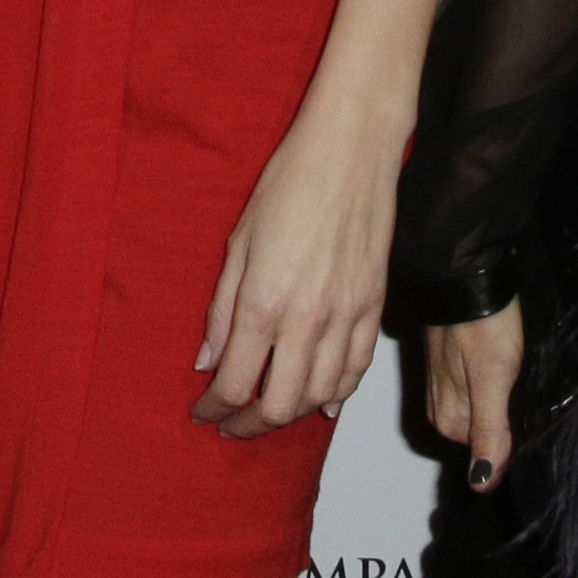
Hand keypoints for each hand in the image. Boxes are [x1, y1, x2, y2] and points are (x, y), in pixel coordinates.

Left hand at [196, 87, 402, 439]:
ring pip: (320, 397)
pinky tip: (320, 400)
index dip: (213, 407)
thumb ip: (222, 310)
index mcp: (263, 302)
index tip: (202, 410)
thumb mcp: (237, 243)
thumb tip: (207, 362)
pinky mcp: (375, 308)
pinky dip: (337, 394)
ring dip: (290, 414)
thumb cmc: (289, 183)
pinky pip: (356, 370)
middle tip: (230, 423)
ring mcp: (346, 317)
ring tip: (268, 410)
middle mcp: (307, 319)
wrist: (351, 151)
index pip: (235, 383)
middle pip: (278, 406)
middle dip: (247, 426)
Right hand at [426, 302, 525, 493]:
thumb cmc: (481, 325)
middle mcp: (441, 408)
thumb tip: (482, 484)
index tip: (519, 403)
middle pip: (485, 432)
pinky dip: (497, 382)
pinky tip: (504, 361)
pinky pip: (480, 390)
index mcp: (447, 419)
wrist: (466, 276)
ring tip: (512, 368)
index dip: (511, 433)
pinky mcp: (454, 365)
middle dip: (506, 417)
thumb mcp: (493, 382)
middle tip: (517, 381)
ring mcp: (446, 385)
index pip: (489, 451)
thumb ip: (489, 433)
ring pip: (484, 410)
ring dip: (503, 398)